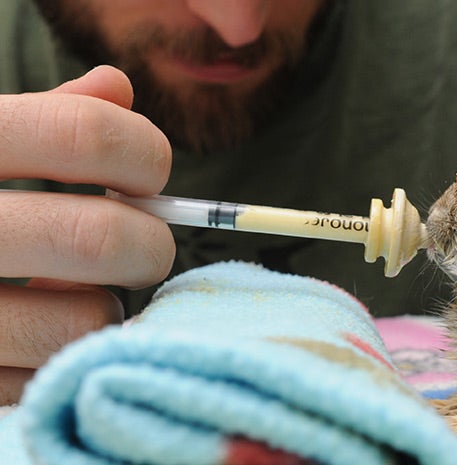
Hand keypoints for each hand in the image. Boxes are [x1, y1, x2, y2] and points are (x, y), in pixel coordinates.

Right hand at [0, 66, 174, 402]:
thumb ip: (46, 117)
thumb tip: (115, 87)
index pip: (84, 134)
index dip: (144, 153)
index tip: (149, 175)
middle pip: (100, 237)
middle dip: (150, 244)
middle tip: (143, 245)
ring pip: (86, 319)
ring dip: (107, 308)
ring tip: (81, 294)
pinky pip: (54, 374)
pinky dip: (67, 354)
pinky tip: (38, 333)